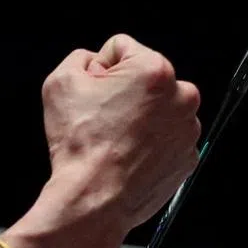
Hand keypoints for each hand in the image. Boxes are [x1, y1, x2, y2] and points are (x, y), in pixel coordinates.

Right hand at [40, 33, 200, 247]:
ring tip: (112, 140)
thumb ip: (79, 58)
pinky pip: (165, 138)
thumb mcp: (59, 82)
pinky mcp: (187, 157)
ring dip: (137, 118)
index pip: (121, 49)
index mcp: (155, 70)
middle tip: (100, 118)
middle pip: (144, 79)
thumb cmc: (80, 145)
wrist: (94, 199)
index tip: (92, 92)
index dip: (98, 69)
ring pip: (156, 109)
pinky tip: (125, 155)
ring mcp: (188, 130)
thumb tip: (92, 63)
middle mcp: (182, 96)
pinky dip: (147, 143)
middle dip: (122, 92)